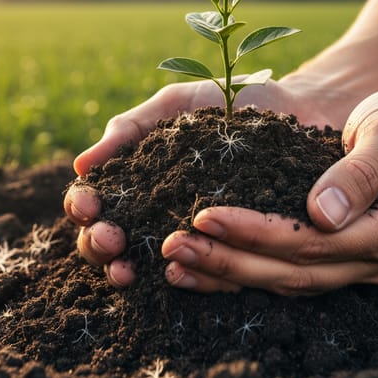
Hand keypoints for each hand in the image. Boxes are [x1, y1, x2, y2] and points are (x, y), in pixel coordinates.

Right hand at [63, 76, 354, 287]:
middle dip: (98, 244)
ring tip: (127, 270)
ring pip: (145, 263)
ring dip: (125, 270)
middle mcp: (156, 213)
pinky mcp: (228, 249)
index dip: (84, 208)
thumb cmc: (229, 101)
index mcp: (137, 181)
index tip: (88, 205)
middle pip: (109, 243)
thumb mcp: (174, 105)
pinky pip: (202, 271)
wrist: (297, 107)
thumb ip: (130, 129)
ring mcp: (190, 235)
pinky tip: (174, 275)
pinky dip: (183, 277)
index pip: (96, 204)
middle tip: (110, 238)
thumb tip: (81, 166)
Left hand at [160, 90, 377, 294]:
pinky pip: (281, 277)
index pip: (313, 242)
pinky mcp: (330, 265)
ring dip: (226, 275)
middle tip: (173, 246)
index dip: (256, 233)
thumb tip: (323, 214)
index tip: (204, 215)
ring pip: (283, 284)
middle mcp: (374, 262)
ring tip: (174, 263)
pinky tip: (196, 271)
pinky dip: (238, 275)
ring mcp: (353, 269)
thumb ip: (362, 170)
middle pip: (292, 272)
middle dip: (229, 260)